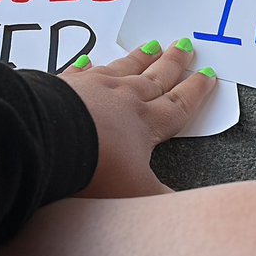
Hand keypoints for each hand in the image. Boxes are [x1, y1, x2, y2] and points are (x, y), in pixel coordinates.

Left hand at [58, 39, 216, 198]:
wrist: (49, 140)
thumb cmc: (94, 165)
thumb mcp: (137, 192)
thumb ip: (162, 199)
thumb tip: (182, 210)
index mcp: (145, 123)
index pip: (177, 105)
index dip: (195, 92)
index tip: (206, 76)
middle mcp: (123, 99)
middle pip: (155, 78)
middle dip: (173, 64)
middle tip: (184, 45)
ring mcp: (93, 87)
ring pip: (124, 68)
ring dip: (139, 58)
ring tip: (150, 46)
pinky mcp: (64, 85)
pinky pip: (80, 71)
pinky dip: (87, 66)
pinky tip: (88, 60)